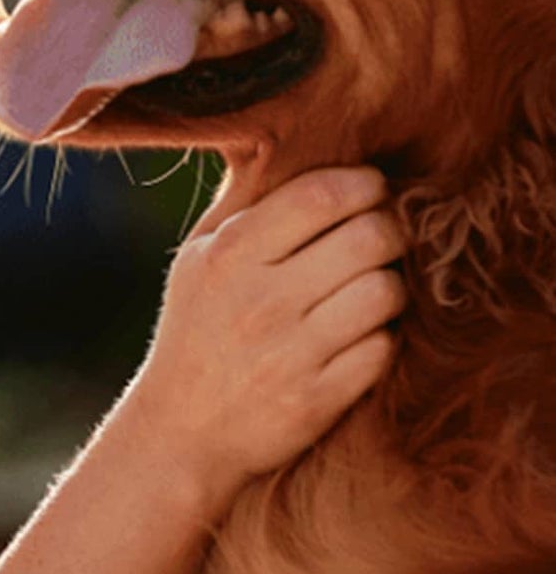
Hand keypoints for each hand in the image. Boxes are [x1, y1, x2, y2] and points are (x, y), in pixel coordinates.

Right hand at [123, 165, 405, 516]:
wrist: (182, 429)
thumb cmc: (195, 329)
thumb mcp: (198, 259)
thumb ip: (241, 207)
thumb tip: (277, 143)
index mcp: (229, 254)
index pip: (318, 197)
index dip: (361, 183)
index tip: (372, 186)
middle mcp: (261, 299)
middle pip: (367, 238)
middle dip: (389, 228)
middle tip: (383, 234)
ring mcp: (292, 352)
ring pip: (385, 292)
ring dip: (389, 285)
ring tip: (371, 285)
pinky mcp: (320, 398)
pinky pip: (384, 349)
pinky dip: (382, 338)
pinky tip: (361, 333)